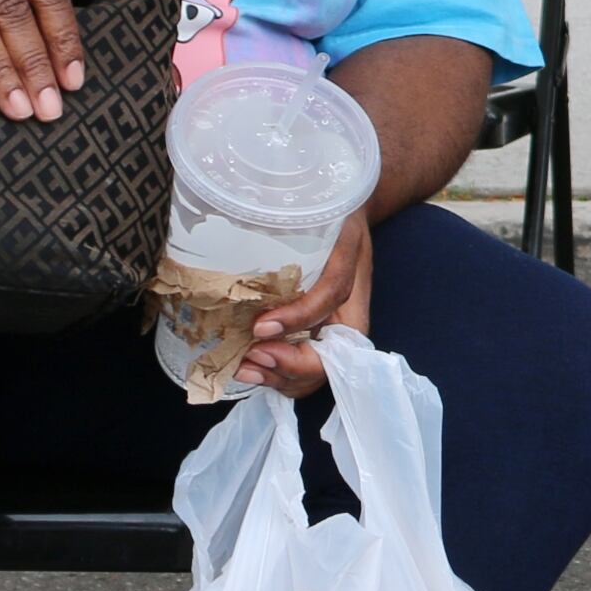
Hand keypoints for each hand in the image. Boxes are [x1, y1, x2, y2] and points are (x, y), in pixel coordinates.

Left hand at [233, 212, 373, 397]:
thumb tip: (265, 328)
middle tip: (242, 359)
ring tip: (237, 363)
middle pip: (310, 378)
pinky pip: (284, 360)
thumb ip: (315, 295)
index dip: (292, 360)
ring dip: (266, 376)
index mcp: (352, 323)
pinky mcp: (300, 331)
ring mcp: (317, 337)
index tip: (259, 338)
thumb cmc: (344, 227)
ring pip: (296, 378)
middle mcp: (336, 338)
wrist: (343, 212)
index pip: (326, 363)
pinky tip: (241, 356)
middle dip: (275, 374)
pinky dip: (263, 365)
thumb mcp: (339, 252)